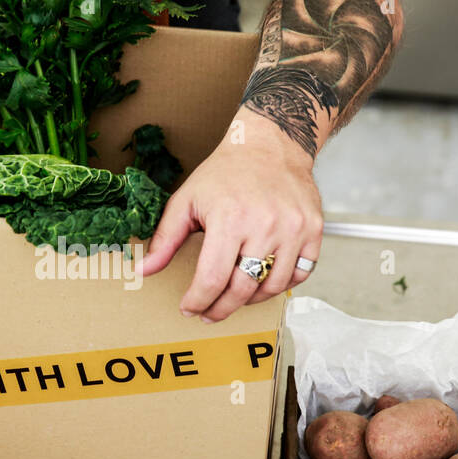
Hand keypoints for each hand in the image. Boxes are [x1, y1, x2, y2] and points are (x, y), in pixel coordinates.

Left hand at [139, 112, 322, 320]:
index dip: (198, 301)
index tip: (189, 308)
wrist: (271, 146)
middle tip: (208, 313)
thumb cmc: (226, 172)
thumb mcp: (186, 200)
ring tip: (234, 296)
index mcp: (230, 219)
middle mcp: (265, 226)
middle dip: (220, 309)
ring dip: (249, 300)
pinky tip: (262, 281)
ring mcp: (294, 230)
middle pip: (242, 290)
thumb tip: (143, 270)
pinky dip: (280, 284)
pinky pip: (300, 274)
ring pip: (272, 287)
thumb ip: (165, 239)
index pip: (212, 280)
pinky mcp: (314, 231)